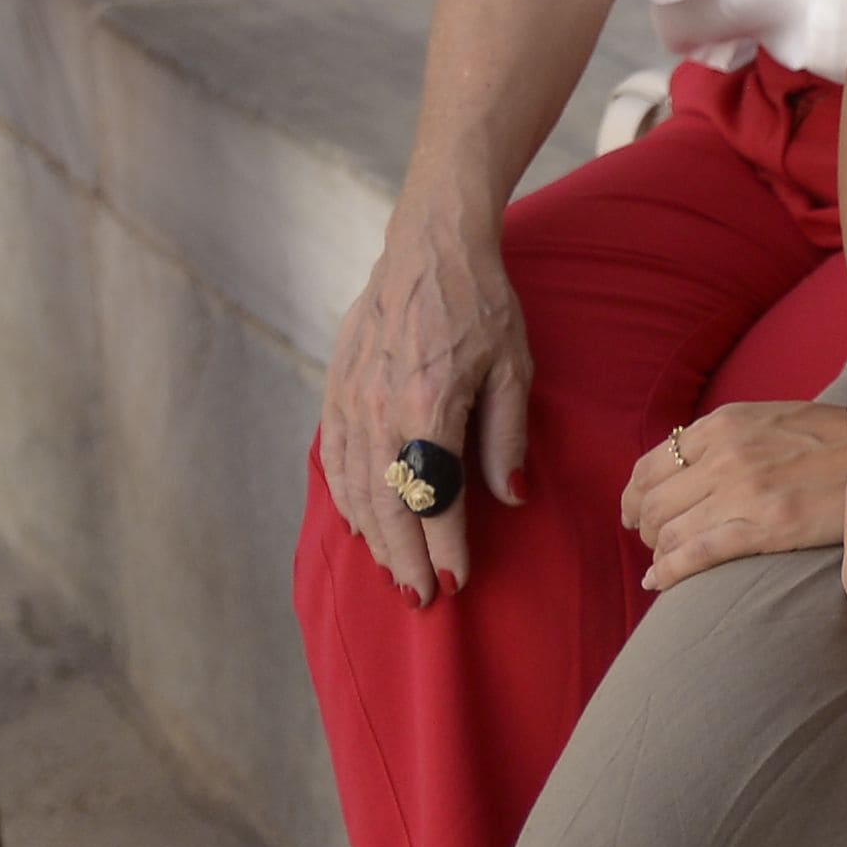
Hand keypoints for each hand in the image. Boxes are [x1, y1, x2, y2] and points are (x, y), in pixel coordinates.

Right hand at [317, 191, 530, 602]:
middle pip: (387, 504)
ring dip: (374, 537)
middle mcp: (378, 410)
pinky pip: (333, 458)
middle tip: (422, 599)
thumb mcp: (514, 368)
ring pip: (354, 488)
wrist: (429, 247)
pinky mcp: (335, 390)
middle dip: (405, 558)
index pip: (434, 498)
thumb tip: (511, 498)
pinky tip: (362, 524)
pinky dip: (345, 498)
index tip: (457, 582)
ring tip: (395, 573)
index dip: (445, 547)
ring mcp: (349, 401)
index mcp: (427, 406)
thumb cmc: (483, 305)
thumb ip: (507, 436)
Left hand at [628, 399, 846, 590]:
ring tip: (668, 563)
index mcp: (724, 425)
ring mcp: (742, 492)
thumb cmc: (833, 440)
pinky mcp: (763, 528)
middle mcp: (725, 455)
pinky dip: (666, 573)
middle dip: (647, 530)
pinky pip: (693, 555)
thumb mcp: (771, 419)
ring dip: (659, 553)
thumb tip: (684, 466)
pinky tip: (658, 582)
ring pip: (668, 532)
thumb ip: (726, 437)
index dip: (633, 497)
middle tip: (659, 543)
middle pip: (653, 503)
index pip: (650, 466)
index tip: (634, 515)